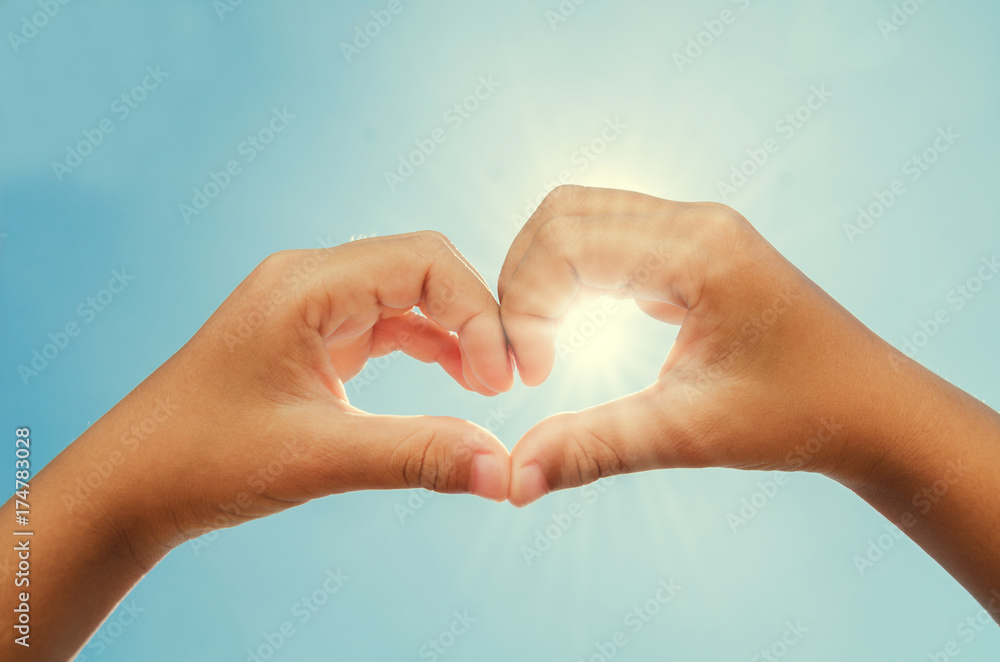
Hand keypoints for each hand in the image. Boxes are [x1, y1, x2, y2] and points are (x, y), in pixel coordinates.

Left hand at [82, 232, 514, 561]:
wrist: (132, 485)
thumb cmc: (202, 460)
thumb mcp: (319, 457)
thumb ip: (417, 456)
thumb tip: (503, 471)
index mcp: (306, 286)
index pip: (425, 263)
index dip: (479, 313)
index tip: (503, 381)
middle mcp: (309, 281)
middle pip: (423, 267)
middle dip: (475, 316)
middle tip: (509, 380)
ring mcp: (310, 305)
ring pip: (408, 294)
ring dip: (456, 332)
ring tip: (489, 386)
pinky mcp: (312, 335)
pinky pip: (387, 323)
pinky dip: (429, 347)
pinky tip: (457, 380)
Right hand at [499, 185, 905, 505]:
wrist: (870, 408)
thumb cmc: (800, 416)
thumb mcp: (691, 433)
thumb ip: (597, 447)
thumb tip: (516, 478)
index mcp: (699, 251)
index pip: (565, 242)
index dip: (527, 307)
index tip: (533, 376)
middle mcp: (696, 222)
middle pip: (561, 213)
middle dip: (523, 283)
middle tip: (526, 356)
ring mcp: (696, 228)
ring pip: (578, 217)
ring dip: (542, 277)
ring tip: (543, 344)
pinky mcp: (693, 247)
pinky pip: (606, 236)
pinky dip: (571, 276)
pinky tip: (574, 327)